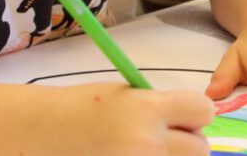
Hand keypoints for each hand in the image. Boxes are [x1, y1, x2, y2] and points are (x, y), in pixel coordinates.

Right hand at [45, 83, 213, 154]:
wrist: (43, 134)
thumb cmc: (83, 110)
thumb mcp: (126, 96)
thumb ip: (162, 109)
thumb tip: (194, 122)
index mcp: (146, 111)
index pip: (203, 111)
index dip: (194, 111)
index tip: (183, 113)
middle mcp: (147, 144)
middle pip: (200, 148)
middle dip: (187, 141)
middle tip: (164, 136)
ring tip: (145, 149)